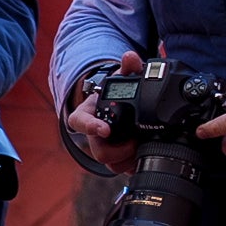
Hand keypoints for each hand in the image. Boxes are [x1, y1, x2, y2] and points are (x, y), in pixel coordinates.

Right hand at [62, 50, 143, 173]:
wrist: (115, 110)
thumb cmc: (113, 96)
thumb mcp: (120, 80)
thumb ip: (127, 68)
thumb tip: (130, 57)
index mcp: (87, 115)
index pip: (80, 123)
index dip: (91, 127)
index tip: (105, 129)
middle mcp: (93, 136)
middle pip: (99, 152)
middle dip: (119, 149)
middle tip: (136, 140)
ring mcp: (103, 150)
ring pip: (112, 165)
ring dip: (129, 158)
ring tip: (143, 146)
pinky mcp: (116, 160)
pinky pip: (123, 169)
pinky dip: (134, 164)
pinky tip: (145, 155)